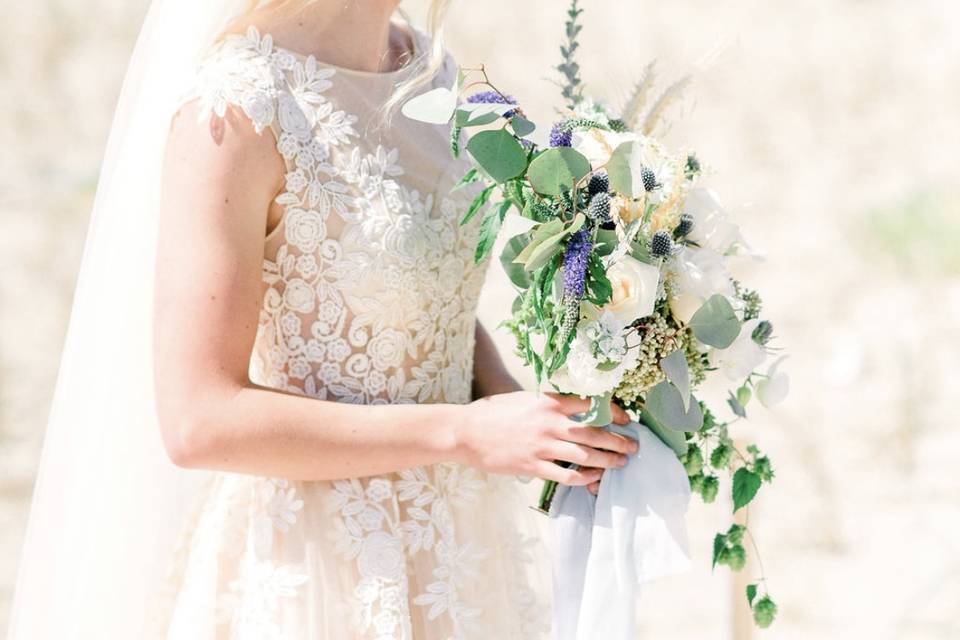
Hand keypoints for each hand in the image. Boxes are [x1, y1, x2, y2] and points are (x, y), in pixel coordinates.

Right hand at [456, 391, 637, 486]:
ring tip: (620, 463)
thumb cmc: (493, 413)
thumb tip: (573, 408)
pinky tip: (594, 478)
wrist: (466, 432)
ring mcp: (541, 446)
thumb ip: (548, 403)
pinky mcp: (533, 466)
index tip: (626, 419)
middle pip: (594, 432)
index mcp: (548, 402)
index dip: (613, 412)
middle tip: (633, 446)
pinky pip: (566, 475)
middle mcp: (549, 423)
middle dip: (618, 440)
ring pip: (585, 455)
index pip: (590, 405)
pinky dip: (584, 477)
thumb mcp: (524, 398)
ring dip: (607, 460)